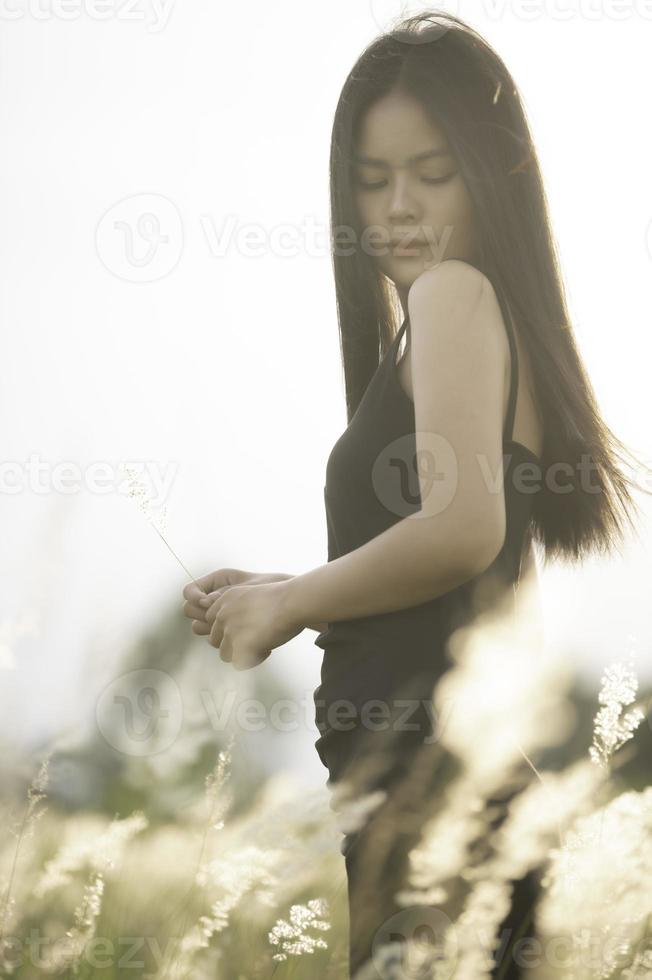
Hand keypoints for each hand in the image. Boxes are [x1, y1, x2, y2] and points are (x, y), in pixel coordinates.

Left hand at [181, 568, 301, 669]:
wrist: (292, 603)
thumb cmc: (282, 598)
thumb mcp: (251, 593)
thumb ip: (238, 608)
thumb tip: (237, 626)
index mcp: (226, 600)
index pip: (213, 623)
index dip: (228, 629)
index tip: (246, 628)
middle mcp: (223, 615)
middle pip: (215, 640)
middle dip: (233, 643)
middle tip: (255, 638)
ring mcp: (230, 632)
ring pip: (225, 654)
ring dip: (241, 653)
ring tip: (262, 644)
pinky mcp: (240, 647)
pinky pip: (239, 664)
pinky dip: (253, 660)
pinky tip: (267, 649)